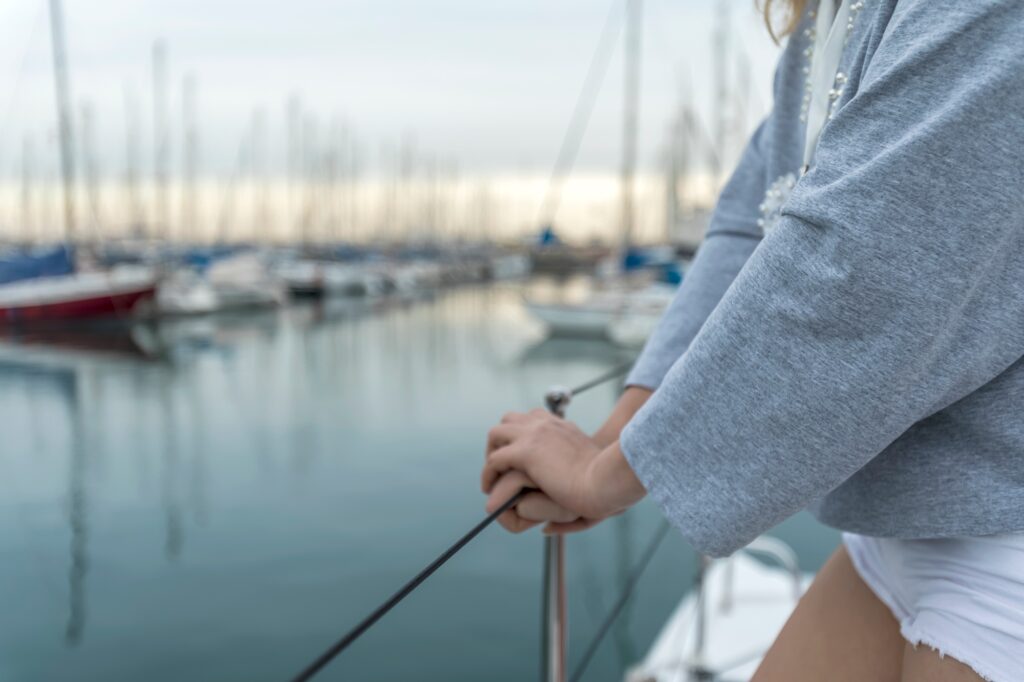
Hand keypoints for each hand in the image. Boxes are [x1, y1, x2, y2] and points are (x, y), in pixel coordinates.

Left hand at [482, 409, 645, 533]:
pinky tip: (488, 488)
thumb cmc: (605, 482)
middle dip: (501, 439)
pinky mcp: (525, 452)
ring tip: (491, 476)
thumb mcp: (588, 468)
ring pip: (496, 434)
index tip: (517, 454)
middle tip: (500, 465)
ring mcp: (534, 435)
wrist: (606, 481)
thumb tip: (561, 492)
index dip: (521, 433)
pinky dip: (488, 473)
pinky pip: (494, 460)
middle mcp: (546, 424)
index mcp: (562, 426)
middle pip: (510, 419)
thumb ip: (572, 469)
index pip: (533, 417)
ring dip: (490, 453)